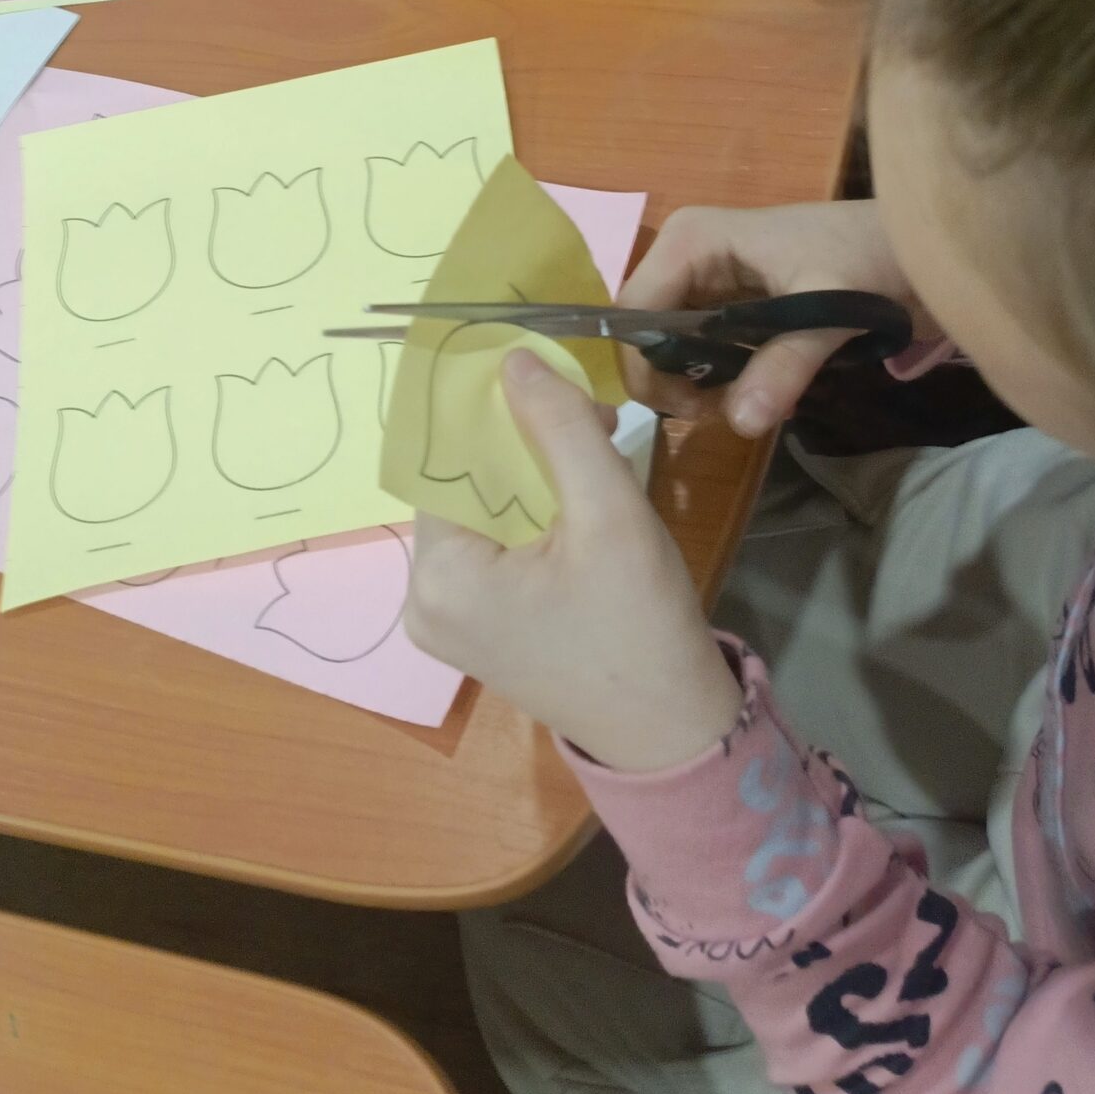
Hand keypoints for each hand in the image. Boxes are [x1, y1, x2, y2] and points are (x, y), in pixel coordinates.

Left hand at [405, 350, 743, 770]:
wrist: (672, 734)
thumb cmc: (641, 627)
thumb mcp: (610, 515)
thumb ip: (559, 429)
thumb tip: (513, 359)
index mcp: (438, 576)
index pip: (445, 459)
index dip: (487, 405)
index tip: (531, 362)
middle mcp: (422, 599)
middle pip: (462, 484)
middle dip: (519, 438)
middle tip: (585, 406)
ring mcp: (445, 620)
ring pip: (481, 509)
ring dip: (531, 471)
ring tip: (593, 443)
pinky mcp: (477, 628)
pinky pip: (492, 544)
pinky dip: (530, 511)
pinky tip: (580, 494)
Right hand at [619, 198, 922, 435]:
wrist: (912, 244)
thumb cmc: (868, 258)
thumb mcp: (830, 310)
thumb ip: (785, 365)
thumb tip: (743, 423)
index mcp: (690, 239)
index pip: (633, 312)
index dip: (648, 367)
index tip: (693, 410)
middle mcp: (683, 252)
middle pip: (643, 332)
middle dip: (674, 381)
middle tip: (723, 414)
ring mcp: (702, 276)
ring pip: (667, 345)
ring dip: (696, 384)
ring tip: (744, 404)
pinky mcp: (722, 299)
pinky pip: (695, 346)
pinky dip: (715, 376)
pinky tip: (751, 391)